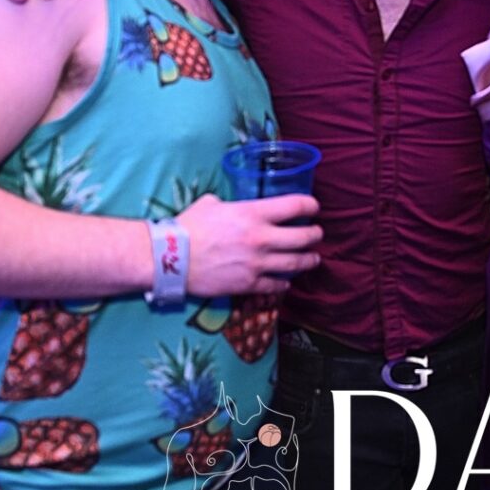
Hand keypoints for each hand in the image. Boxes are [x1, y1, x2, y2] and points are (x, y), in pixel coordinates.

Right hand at [178, 193, 321, 296]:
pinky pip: (277, 285)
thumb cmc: (190, 226)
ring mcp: (258, 263)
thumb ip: (231, 204)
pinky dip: (285, 283)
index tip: (314, 208)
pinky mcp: (249, 284)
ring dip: (308, 260)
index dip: (310, 206)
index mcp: (254, 213)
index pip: (296, 207)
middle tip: (316, 234)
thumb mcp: (211, 204)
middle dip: (315, 235)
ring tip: (313, 258)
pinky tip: (286, 281)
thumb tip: (235, 206)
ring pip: (296, 263)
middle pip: (304, 237)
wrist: (172, 258)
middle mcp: (261, 238)